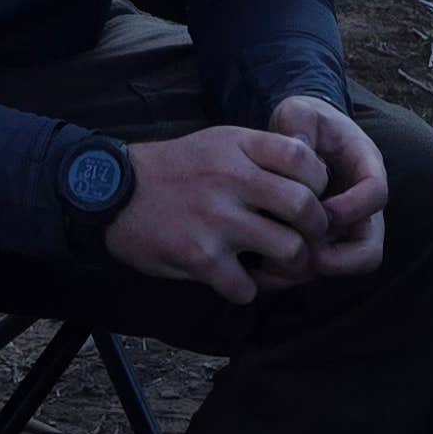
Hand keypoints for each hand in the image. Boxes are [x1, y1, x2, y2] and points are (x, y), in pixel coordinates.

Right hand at [105, 124, 330, 305]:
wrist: (113, 192)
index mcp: (239, 147)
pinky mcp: (199, 257)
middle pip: (306, 208)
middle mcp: (232, 179)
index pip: (305, 159)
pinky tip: (235, 281)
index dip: (319, 183)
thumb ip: (262, 153)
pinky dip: (246, 291)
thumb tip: (314, 174)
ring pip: (289, 251)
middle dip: (316, 231)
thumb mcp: (219, 142)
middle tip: (306, 240)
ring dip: (291, 267)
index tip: (310, 198)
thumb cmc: (174, 169)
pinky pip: (247, 288)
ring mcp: (217, 219)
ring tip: (277, 267)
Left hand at [270, 96, 388, 278]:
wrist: (296, 134)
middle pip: (370, 246)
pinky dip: (297, 273)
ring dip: (318, 269)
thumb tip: (299, 149)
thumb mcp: (298, 110)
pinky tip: (266, 268)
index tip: (322, 210)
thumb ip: (298, 122)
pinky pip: (322, 268)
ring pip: (348, 265)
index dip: (353, 207)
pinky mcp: (325, 241)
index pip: (376, 193)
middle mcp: (362, 203)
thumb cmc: (301, 122)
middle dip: (340, 258)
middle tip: (306, 255)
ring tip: (282, 263)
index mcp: (365, 165)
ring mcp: (346, 226)